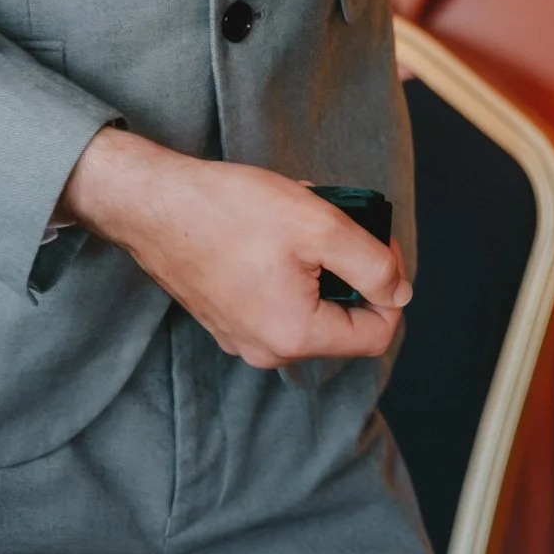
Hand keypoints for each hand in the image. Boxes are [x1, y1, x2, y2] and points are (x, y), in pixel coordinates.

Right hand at [60, 128, 410, 367]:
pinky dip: (291, 273)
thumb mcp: (322, 226)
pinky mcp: (226, 320)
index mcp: (294, 336)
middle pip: (343, 324)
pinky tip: (274, 236)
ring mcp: (241, 338)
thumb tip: (400, 294)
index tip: (376, 244)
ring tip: (303, 226)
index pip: (376, 335)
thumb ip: (373, 265)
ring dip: (321, 270)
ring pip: (311, 311)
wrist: (153, 203)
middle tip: (339, 226)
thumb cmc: (232, 210)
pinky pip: (279, 304)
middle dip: (352, 275)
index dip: (390, 288)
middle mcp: (266, 351)